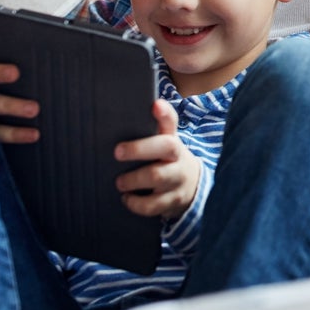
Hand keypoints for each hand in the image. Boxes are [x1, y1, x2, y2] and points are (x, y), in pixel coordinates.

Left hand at [114, 99, 201, 219]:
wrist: (191, 186)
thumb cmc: (167, 160)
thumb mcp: (164, 143)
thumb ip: (150, 129)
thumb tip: (134, 111)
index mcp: (172, 140)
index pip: (171, 122)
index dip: (164, 113)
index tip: (155, 105)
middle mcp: (178, 157)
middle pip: (166, 147)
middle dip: (139, 149)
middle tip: (117, 152)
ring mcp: (178, 179)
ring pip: (157, 176)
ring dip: (133, 180)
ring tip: (120, 182)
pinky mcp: (173, 201)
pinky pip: (152, 205)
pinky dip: (135, 203)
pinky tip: (127, 198)